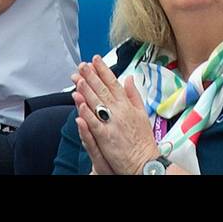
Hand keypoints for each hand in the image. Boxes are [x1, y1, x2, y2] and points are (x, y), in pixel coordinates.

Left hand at [72, 57, 160, 175]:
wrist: (144, 161)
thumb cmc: (143, 140)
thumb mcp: (142, 113)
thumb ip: (133, 94)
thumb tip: (129, 78)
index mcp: (128, 105)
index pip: (114, 83)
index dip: (104, 70)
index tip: (96, 59)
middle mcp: (120, 111)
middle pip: (103, 90)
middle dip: (91, 76)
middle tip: (82, 65)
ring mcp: (112, 123)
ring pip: (96, 103)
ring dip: (86, 89)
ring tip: (78, 78)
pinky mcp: (105, 136)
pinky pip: (94, 122)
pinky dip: (86, 111)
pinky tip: (79, 101)